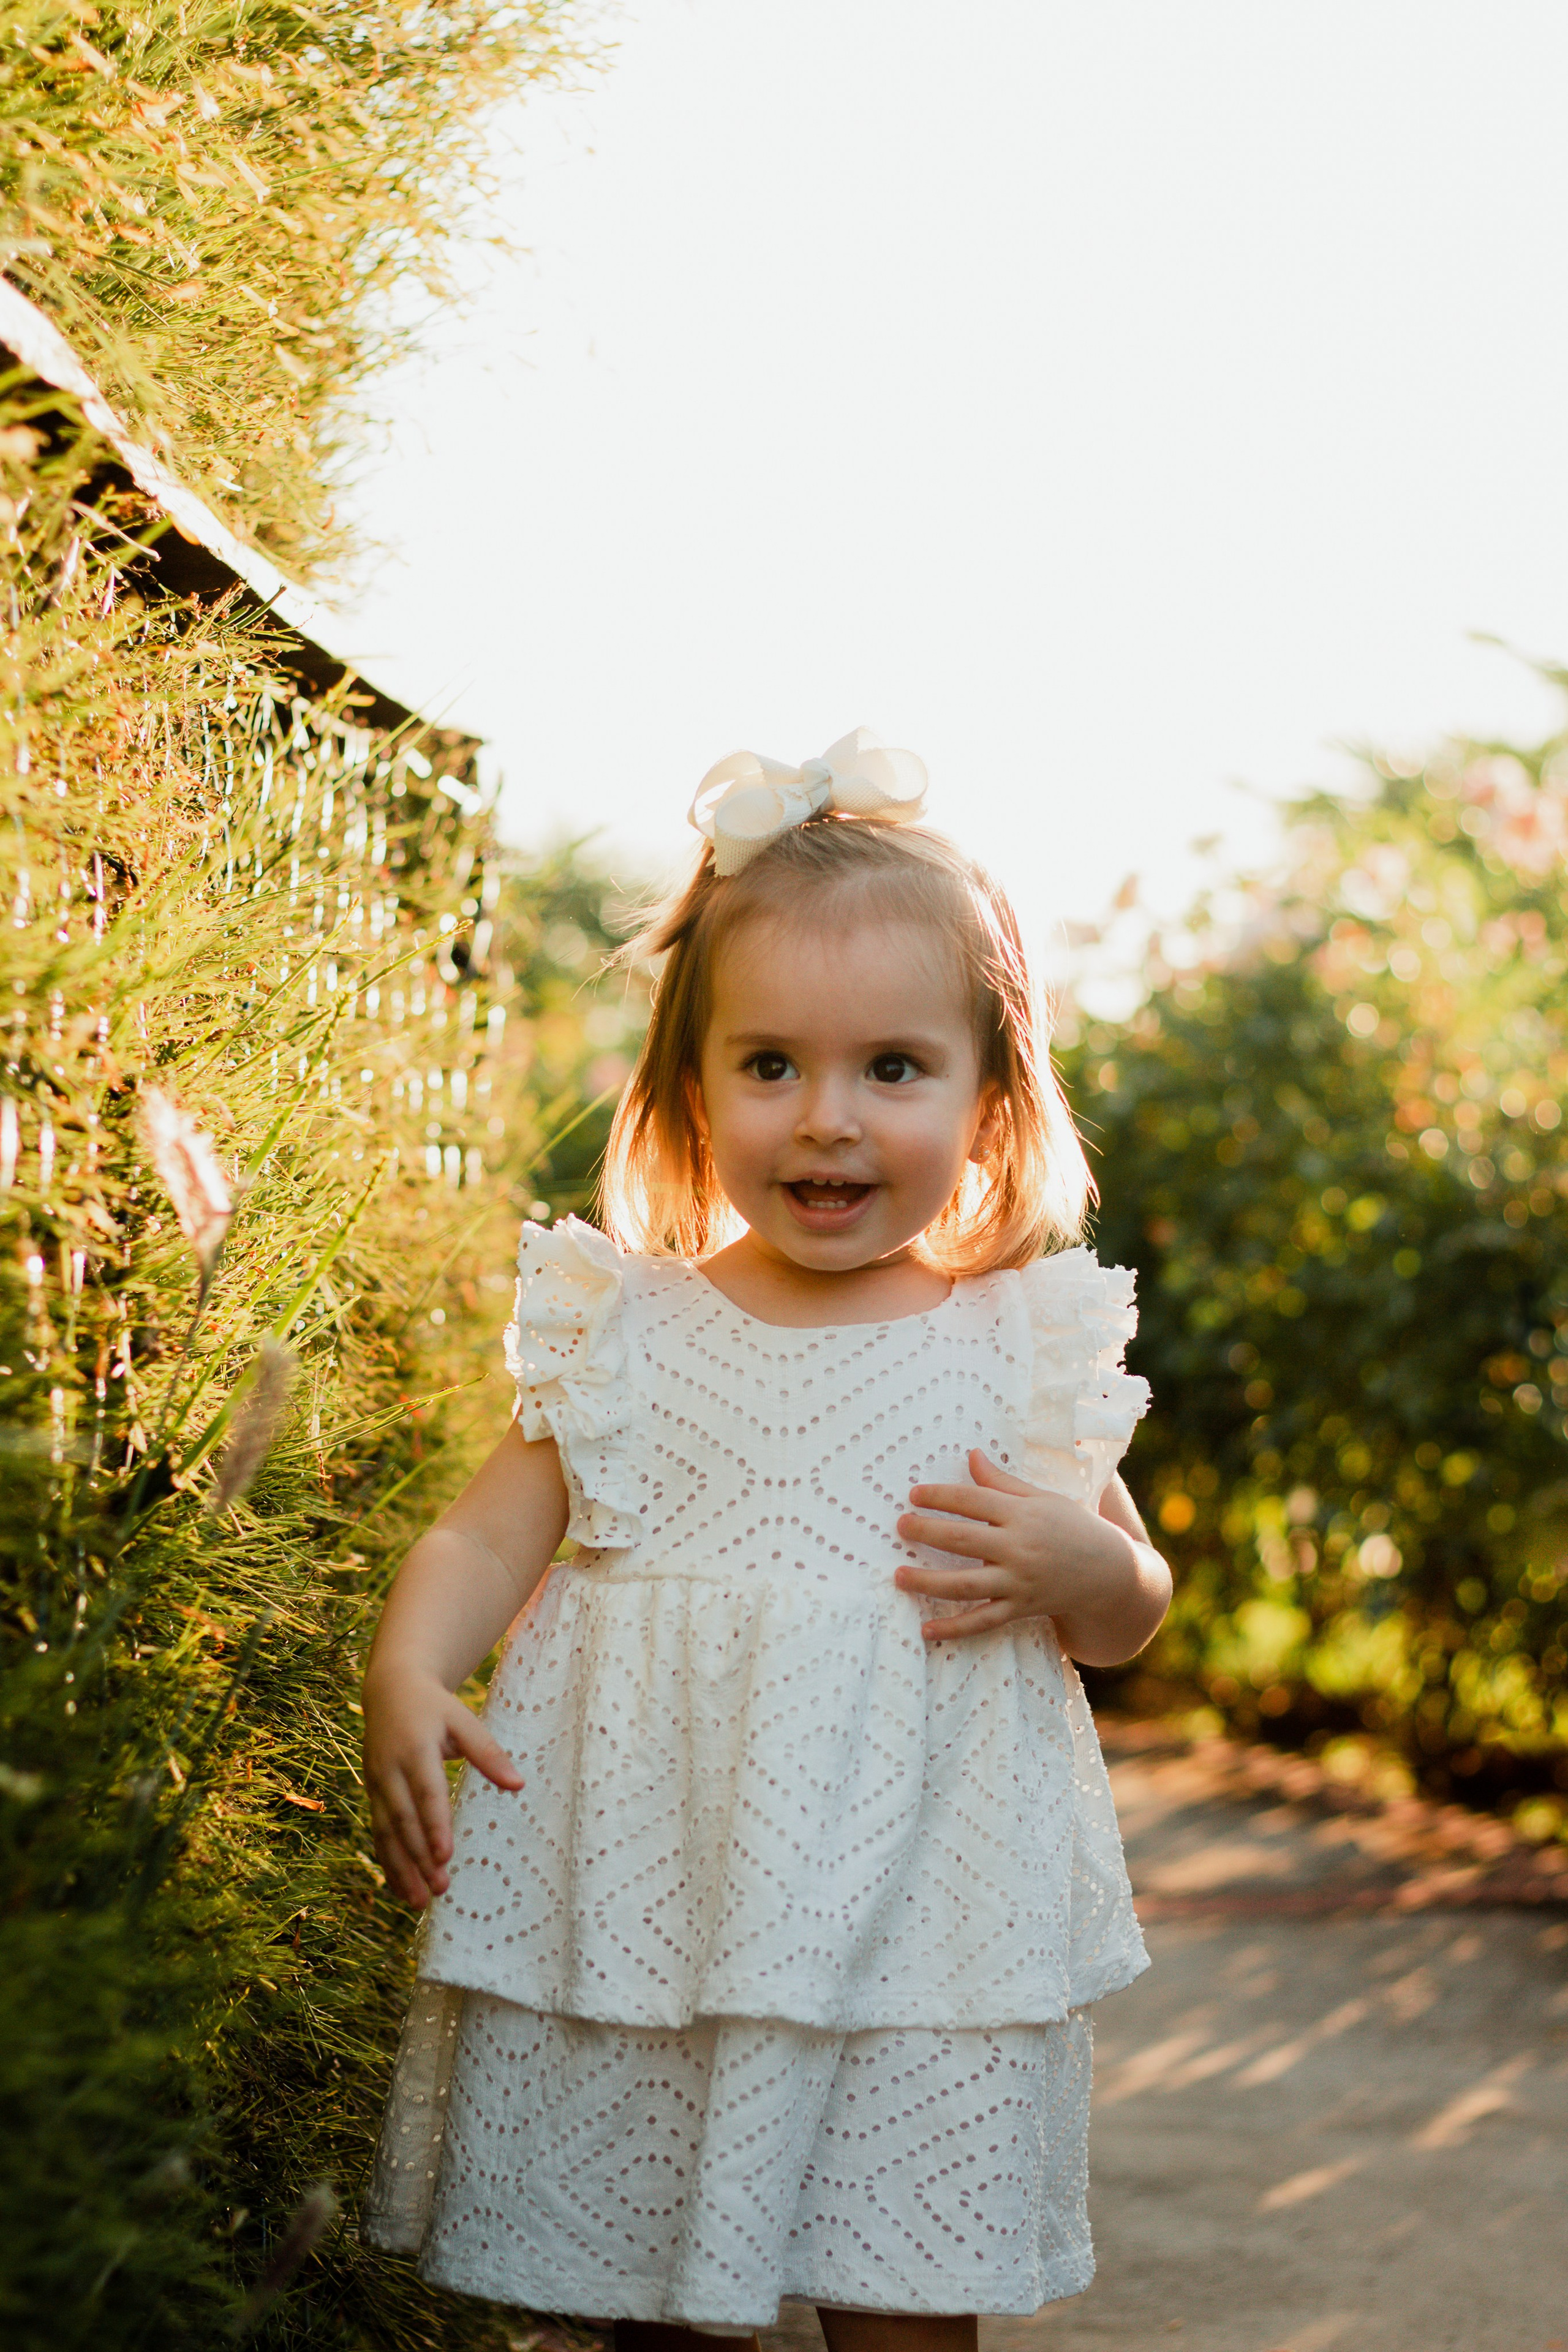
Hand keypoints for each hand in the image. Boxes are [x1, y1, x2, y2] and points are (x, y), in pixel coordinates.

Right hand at [361, 1662, 522, 1907]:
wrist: (390, 1690)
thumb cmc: (435, 1707)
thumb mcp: (464, 1720)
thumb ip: (488, 1753)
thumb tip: (518, 1785)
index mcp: (415, 1748)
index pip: (426, 1793)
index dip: (434, 1825)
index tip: (446, 1856)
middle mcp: (389, 1769)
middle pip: (403, 1819)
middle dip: (419, 1857)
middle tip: (438, 1889)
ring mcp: (376, 1783)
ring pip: (385, 1832)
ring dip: (401, 1869)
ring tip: (419, 1902)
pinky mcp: (372, 1794)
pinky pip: (378, 1833)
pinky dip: (388, 1862)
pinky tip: (401, 1889)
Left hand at [895, 1449, 1165, 1657]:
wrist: (1110, 1573)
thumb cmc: (1073, 1527)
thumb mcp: (1043, 1498)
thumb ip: (1003, 1482)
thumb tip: (971, 1455)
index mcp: (1023, 1515)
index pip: (974, 1500)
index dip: (941, 1496)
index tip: (914, 1494)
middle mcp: (1019, 1549)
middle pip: (963, 1539)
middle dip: (927, 1531)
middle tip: (899, 1526)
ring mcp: (1019, 1582)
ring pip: (966, 1584)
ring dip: (929, 1581)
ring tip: (898, 1575)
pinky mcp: (1020, 1609)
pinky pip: (983, 1621)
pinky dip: (954, 1628)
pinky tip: (926, 1630)